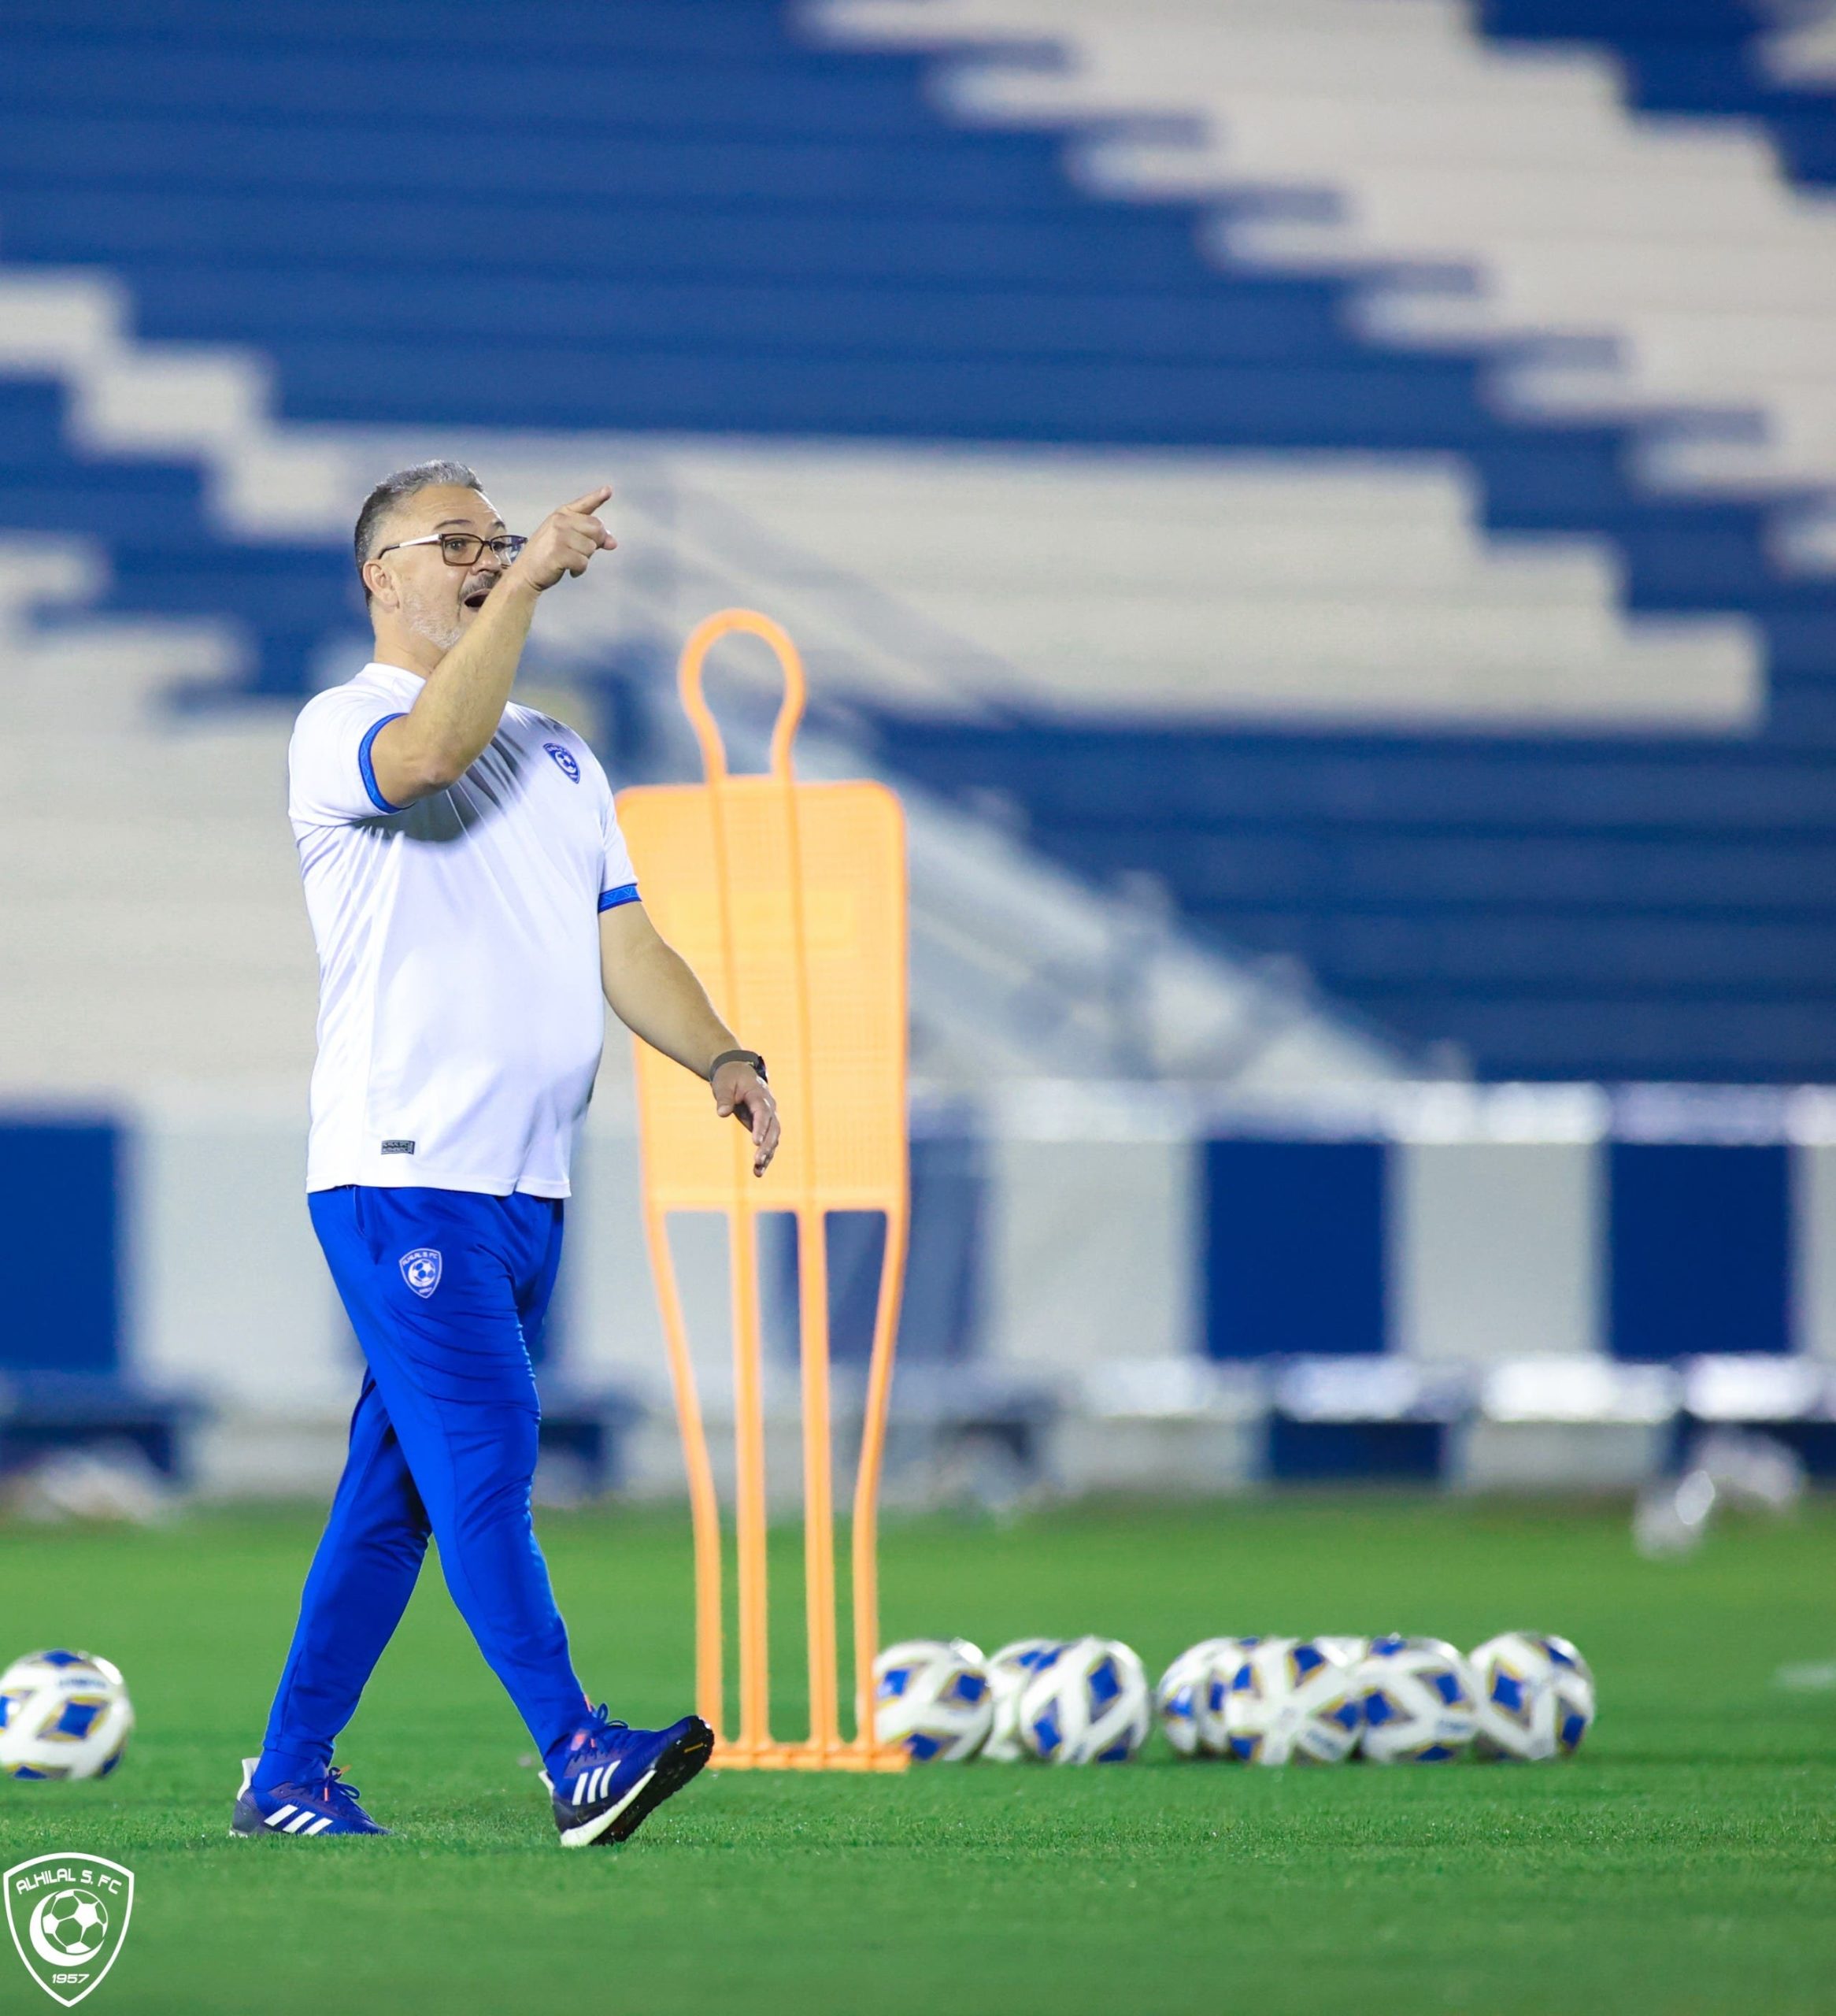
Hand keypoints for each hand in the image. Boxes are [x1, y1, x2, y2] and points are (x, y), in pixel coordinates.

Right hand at [512, 486, 616, 592]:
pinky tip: (569, 570)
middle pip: (597, 529)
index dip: (598, 497)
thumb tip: (613, 543)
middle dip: (594, 544)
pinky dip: (579, 570)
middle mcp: (560, 521)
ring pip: (591, 548)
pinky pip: (583, 562)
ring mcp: (558, 536)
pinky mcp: (558, 552)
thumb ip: (590, 537)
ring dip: (584, 559)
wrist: (526, 571)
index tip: (608, 490)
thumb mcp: (568, 539)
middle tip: (579, 552)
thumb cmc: (549, 554)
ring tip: (569, 560)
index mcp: (562, 514)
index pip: (585, 504)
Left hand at [712, 1062, 779, 1177]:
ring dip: (767, 1154)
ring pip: (774, 1137)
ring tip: (757, 1171)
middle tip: (758, 1160)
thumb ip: (724, 1098)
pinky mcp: (764, 1125)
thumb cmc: (730, 1077)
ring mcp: (769, 1116)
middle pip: (773, 1128)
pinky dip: (765, 1155)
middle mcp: (769, 1107)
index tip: (755, 1143)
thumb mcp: (723, 1084)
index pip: (763, 1113)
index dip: (761, 1127)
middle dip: (767, 1145)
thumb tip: (722, 1113)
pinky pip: (768, 1141)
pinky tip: (758, 1171)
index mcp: (759, 1095)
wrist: (738, 1072)